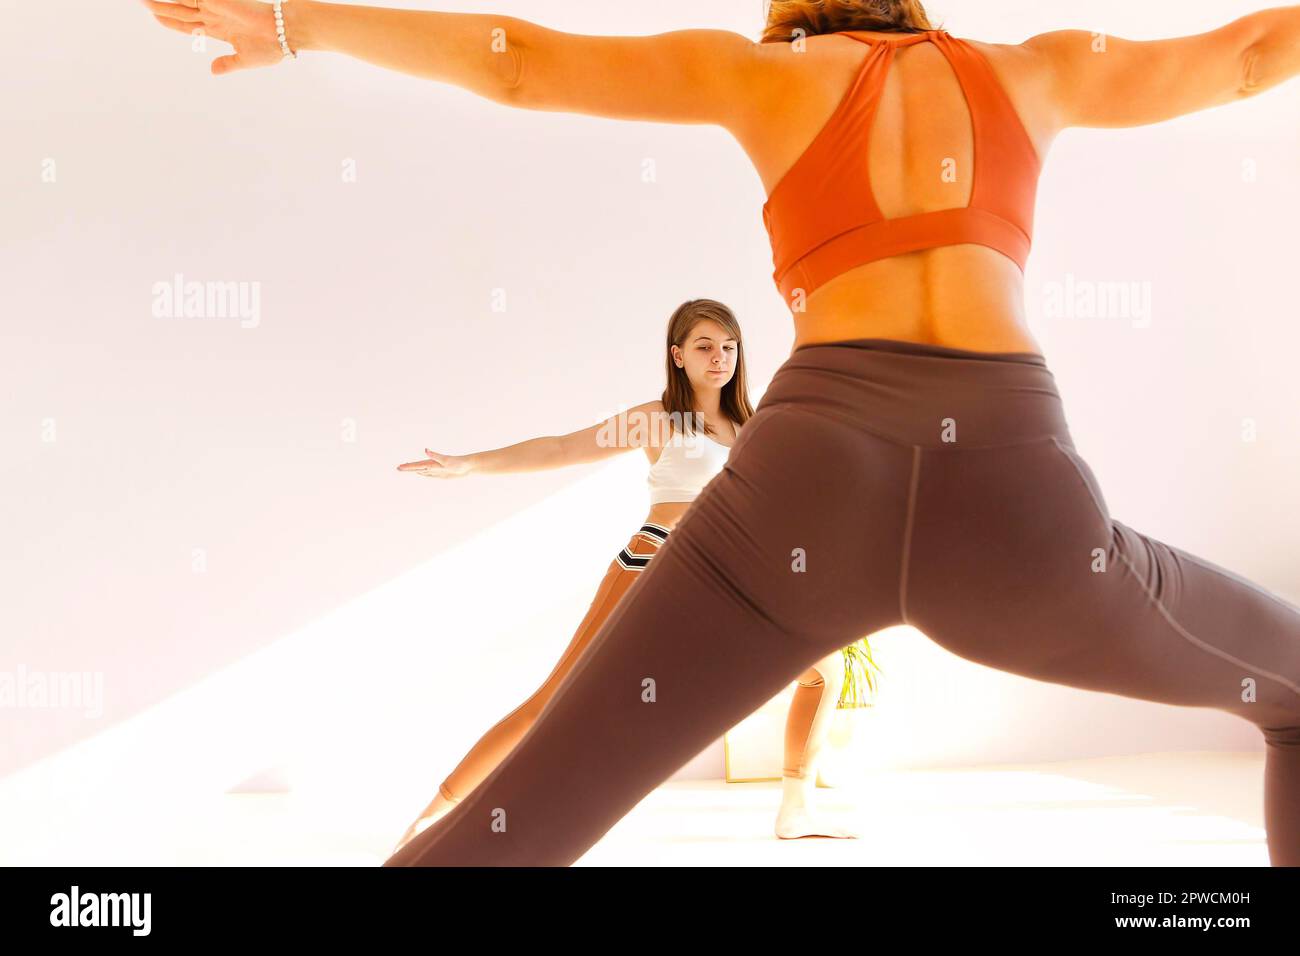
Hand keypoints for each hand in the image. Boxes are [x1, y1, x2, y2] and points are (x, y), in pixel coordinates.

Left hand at [141, 0, 288, 75]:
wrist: (284, 34)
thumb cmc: (271, 48)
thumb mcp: (245, 60)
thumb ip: (227, 64)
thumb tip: (212, 70)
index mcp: (220, 30)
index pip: (189, 25)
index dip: (171, 22)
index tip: (156, 17)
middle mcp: (215, 16)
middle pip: (181, 10)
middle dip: (161, 7)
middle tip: (142, 2)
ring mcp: (216, 7)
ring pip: (182, 1)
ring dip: (164, 0)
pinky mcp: (219, 0)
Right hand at [396, 449, 474, 478]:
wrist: (468, 466)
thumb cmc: (458, 462)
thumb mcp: (446, 460)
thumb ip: (435, 455)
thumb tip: (425, 450)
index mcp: (431, 463)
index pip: (417, 465)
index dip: (408, 466)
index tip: (399, 467)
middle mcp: (433, 465)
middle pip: (417, 467)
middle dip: (408, 468)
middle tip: (398, 468)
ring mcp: (436, 470)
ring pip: (422, 470)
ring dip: (413, 470)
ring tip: (406, 469)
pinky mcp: (441, 474)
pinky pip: (429, 474)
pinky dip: (423, 474)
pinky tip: (420, 473)